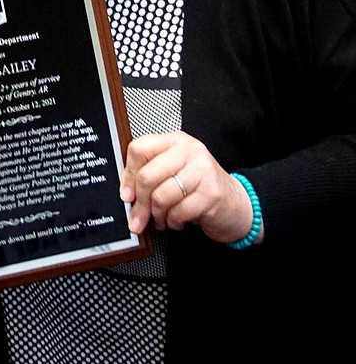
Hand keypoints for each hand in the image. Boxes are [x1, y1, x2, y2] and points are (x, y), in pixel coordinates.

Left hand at [119, 132, 260, 243]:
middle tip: (137, 218)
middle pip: (147, 175)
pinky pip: (178, 212)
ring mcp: (202, 170)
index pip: (139, 149)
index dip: (128, 175)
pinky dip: (173, 222)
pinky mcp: (211, 193)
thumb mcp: (175, 172)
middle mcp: (190, 150)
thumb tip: (126, 193)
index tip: (127, 194)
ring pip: (161, 196)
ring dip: (157, 216)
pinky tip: (177, 221)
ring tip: (162, 219)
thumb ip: (152, 174)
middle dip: (139, 204)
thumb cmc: (200, 188)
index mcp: (175, 141)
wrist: (236, 204)